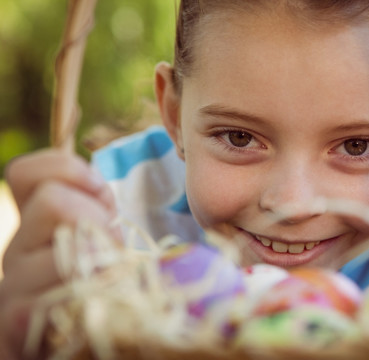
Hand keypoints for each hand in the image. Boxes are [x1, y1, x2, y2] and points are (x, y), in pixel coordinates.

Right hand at [0, 149, 115, 357]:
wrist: (96, 343)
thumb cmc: (104, 285)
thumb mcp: (102, 237)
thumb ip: (96, 208)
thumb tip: (100, 183)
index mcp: (35, 225)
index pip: (26, 174)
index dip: (68, 169)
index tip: (101, 192)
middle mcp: (16, 251)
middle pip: (51, 201)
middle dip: (97, 217)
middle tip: (114, 247)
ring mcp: (14, 287)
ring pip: (63, 244)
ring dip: (104, 258)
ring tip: (114, 279)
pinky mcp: (19, 323)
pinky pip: (60, 290)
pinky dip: (97, 290)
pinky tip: (103, 303)